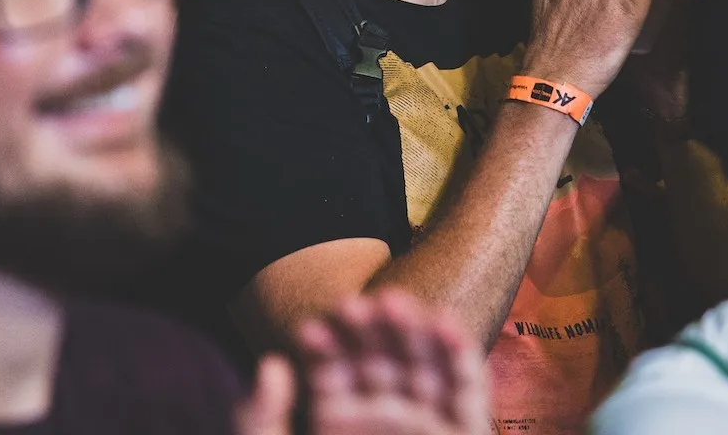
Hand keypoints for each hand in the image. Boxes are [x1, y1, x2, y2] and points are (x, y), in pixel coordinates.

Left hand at [234, 290, 488, 434]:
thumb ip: (260, 422)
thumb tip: (270, 362)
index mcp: (340, 424)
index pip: (336, 372)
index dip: (328, 347)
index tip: (313, 329)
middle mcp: (384, 421)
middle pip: (383, 361)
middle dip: (371, 331)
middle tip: (355, 305)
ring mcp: (427, 428)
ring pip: (425, 368)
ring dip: (415, 332)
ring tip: (392, 305)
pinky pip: (467, 392)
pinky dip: (461, 357)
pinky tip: (442, 326)